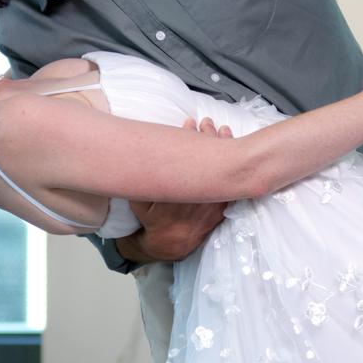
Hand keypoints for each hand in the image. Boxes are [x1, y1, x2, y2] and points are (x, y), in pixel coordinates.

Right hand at [116, 117, 232, 264]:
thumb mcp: (139, 201)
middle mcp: (196, 195)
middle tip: (205, 121)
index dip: (189, 136)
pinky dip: (233, 165)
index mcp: (177, 191)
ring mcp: (211, 200)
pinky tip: (232, 151)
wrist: (171, 241)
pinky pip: (231, 181)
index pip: (186, 156)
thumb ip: (139, 182)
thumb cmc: (153, 218)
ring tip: (221, 128)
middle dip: (207, 135)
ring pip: (221, 167)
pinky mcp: (221, 204)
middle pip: (207, 157)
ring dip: (222, 145)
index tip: (189, 123)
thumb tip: (129, 157)